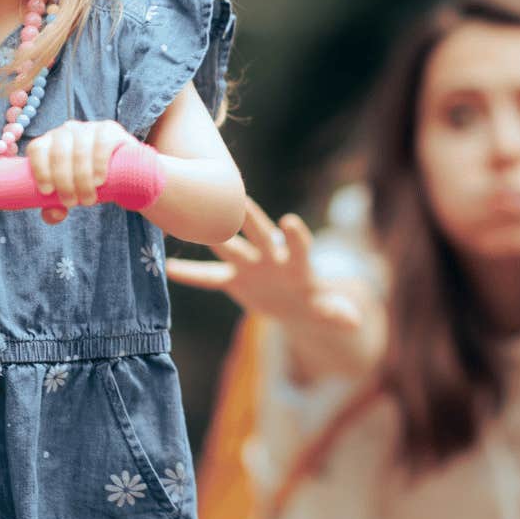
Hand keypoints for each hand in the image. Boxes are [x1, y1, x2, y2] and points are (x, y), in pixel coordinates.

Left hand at [26, 120, 138, 223]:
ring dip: (82, 179)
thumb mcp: (71, 195)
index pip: (37, 149)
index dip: (40, 170)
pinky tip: (99, 180)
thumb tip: (53, 214)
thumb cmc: (89, 183)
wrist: (124, 174)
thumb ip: (56, 208)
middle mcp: (67, 131)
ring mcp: (89, 128)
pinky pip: (101, 144)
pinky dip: (98, 164)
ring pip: (79, 151)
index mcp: (50, 142)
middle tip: (72, 203)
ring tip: (88, 199)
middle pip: (58, 152)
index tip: (47, 191)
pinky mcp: (109, 130)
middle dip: (64, 182)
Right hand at [165, 198, 360, 329]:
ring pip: (228, 247)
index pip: (298, 245)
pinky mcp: (233, 279)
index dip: (295, 236)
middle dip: (249, 218)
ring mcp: (249, 264)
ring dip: (211, 236)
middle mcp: (271, 256)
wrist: (295, 304)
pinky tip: (164, 269)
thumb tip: (355, 320)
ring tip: (187, 218)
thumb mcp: (328, 311)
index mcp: (298, 263)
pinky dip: (189, 274)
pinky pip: (208, 277)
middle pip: (259, 233)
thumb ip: (337, 313)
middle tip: (235, 198)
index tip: (290, 222)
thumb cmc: (315, 303)